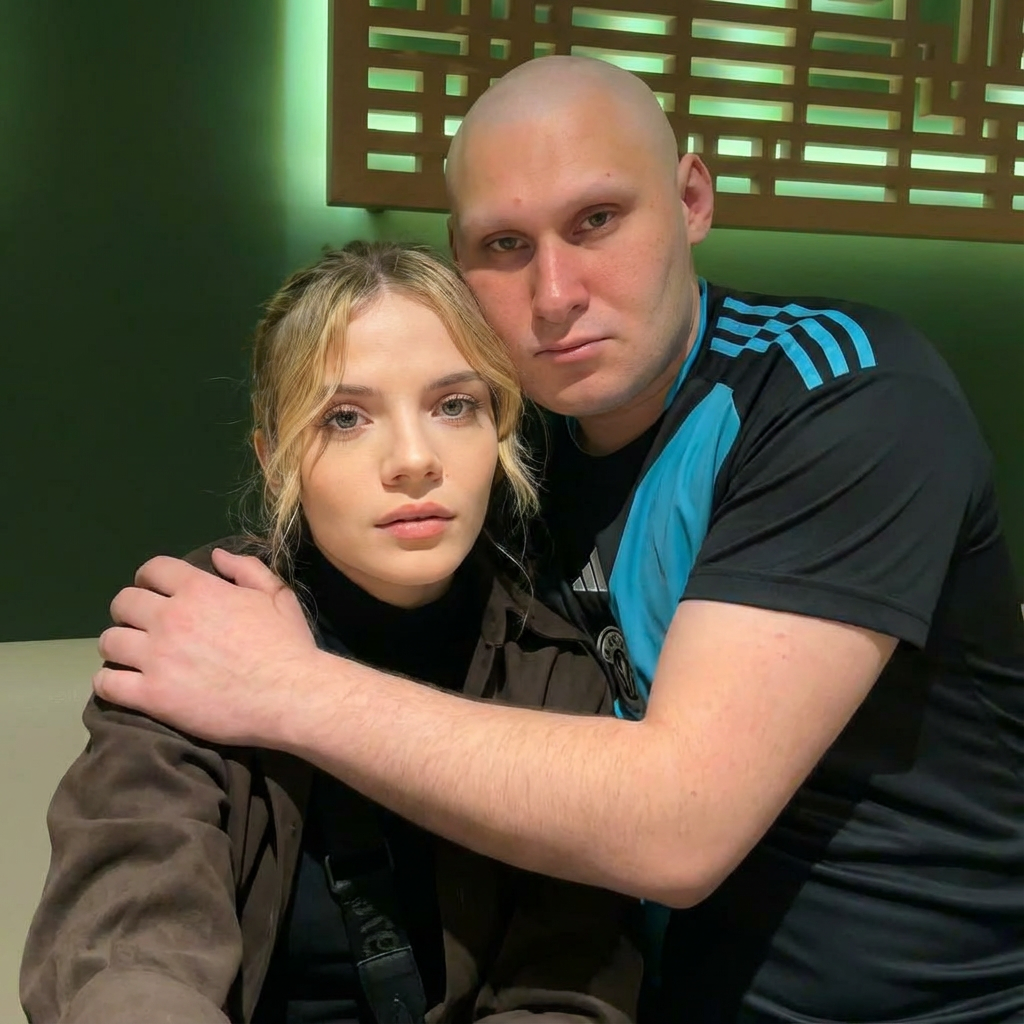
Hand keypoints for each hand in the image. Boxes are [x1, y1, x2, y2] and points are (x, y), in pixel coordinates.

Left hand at [94, 549, 319, 746]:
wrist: (291, 696)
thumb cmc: (287, 645)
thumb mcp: (277, 595)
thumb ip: (246, 569)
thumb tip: (217, 556)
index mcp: (199, 590)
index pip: (152, 569)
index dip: (149, 578)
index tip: (153, 591)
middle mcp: (170, 618)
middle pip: (122, 602)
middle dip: (129, 611)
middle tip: (143, 626)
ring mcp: (157, 658)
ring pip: (109, 641)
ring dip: (118, 646)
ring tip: (132, 657)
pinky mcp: (152, 695)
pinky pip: (107, 683)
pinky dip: (109, 682)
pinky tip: (123, 684)